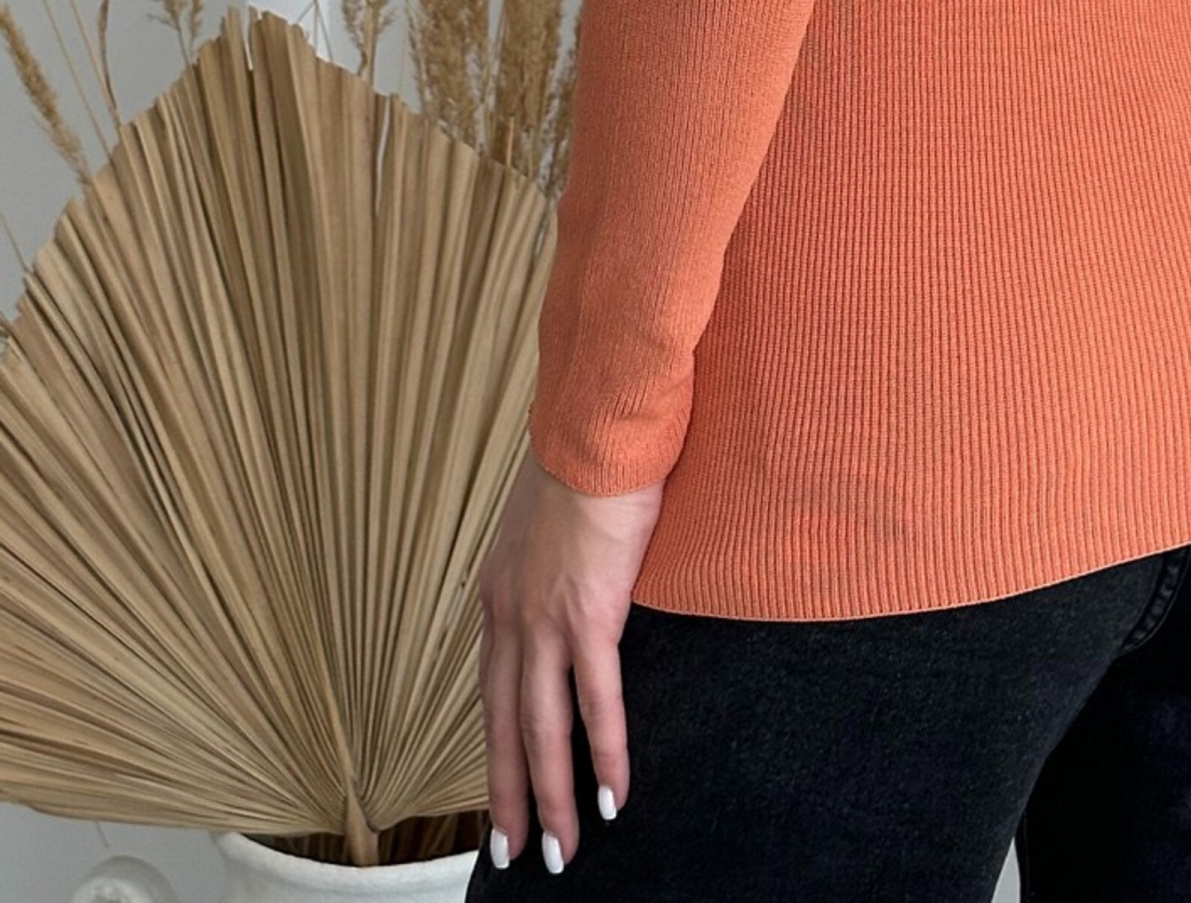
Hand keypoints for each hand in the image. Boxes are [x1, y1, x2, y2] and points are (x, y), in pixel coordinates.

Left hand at [476, 444, 664, 874]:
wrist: (598, 422)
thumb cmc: (588, 456)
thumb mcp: (553, 519)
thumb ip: (556, 561)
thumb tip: (577, 579)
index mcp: (499, 593)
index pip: (492, 690)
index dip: (497, 747)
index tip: (503, 791)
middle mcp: (510, 615)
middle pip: (505, 726)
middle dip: (511, 797)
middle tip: (516, 854)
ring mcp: (545, 618)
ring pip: (541, 730)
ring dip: (552, 797)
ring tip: (562, 851)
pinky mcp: (588, 613)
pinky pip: (595, 702)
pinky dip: (604, 755)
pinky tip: (612, 796)